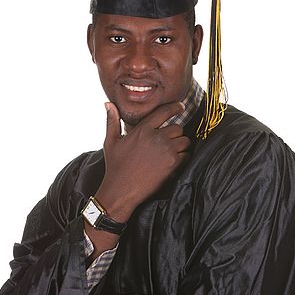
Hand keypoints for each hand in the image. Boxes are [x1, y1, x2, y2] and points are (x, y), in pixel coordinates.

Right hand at [95, 101, 190, 221]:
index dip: (175, 107)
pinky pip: (186, 155)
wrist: (121, 190)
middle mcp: (156, 137)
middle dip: (176, 134)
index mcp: (142, 129)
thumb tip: (108, 104)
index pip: (164, 112)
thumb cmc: (115, 167)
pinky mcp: (173, 163)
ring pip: (185, 141)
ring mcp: (166, 150)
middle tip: (170, 142)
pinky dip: (182, 158)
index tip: (180, 107)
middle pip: (178, 128)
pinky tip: (172, 163)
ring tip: (172, 153)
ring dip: (181, 146)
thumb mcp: (110, 142)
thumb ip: (112, 121)